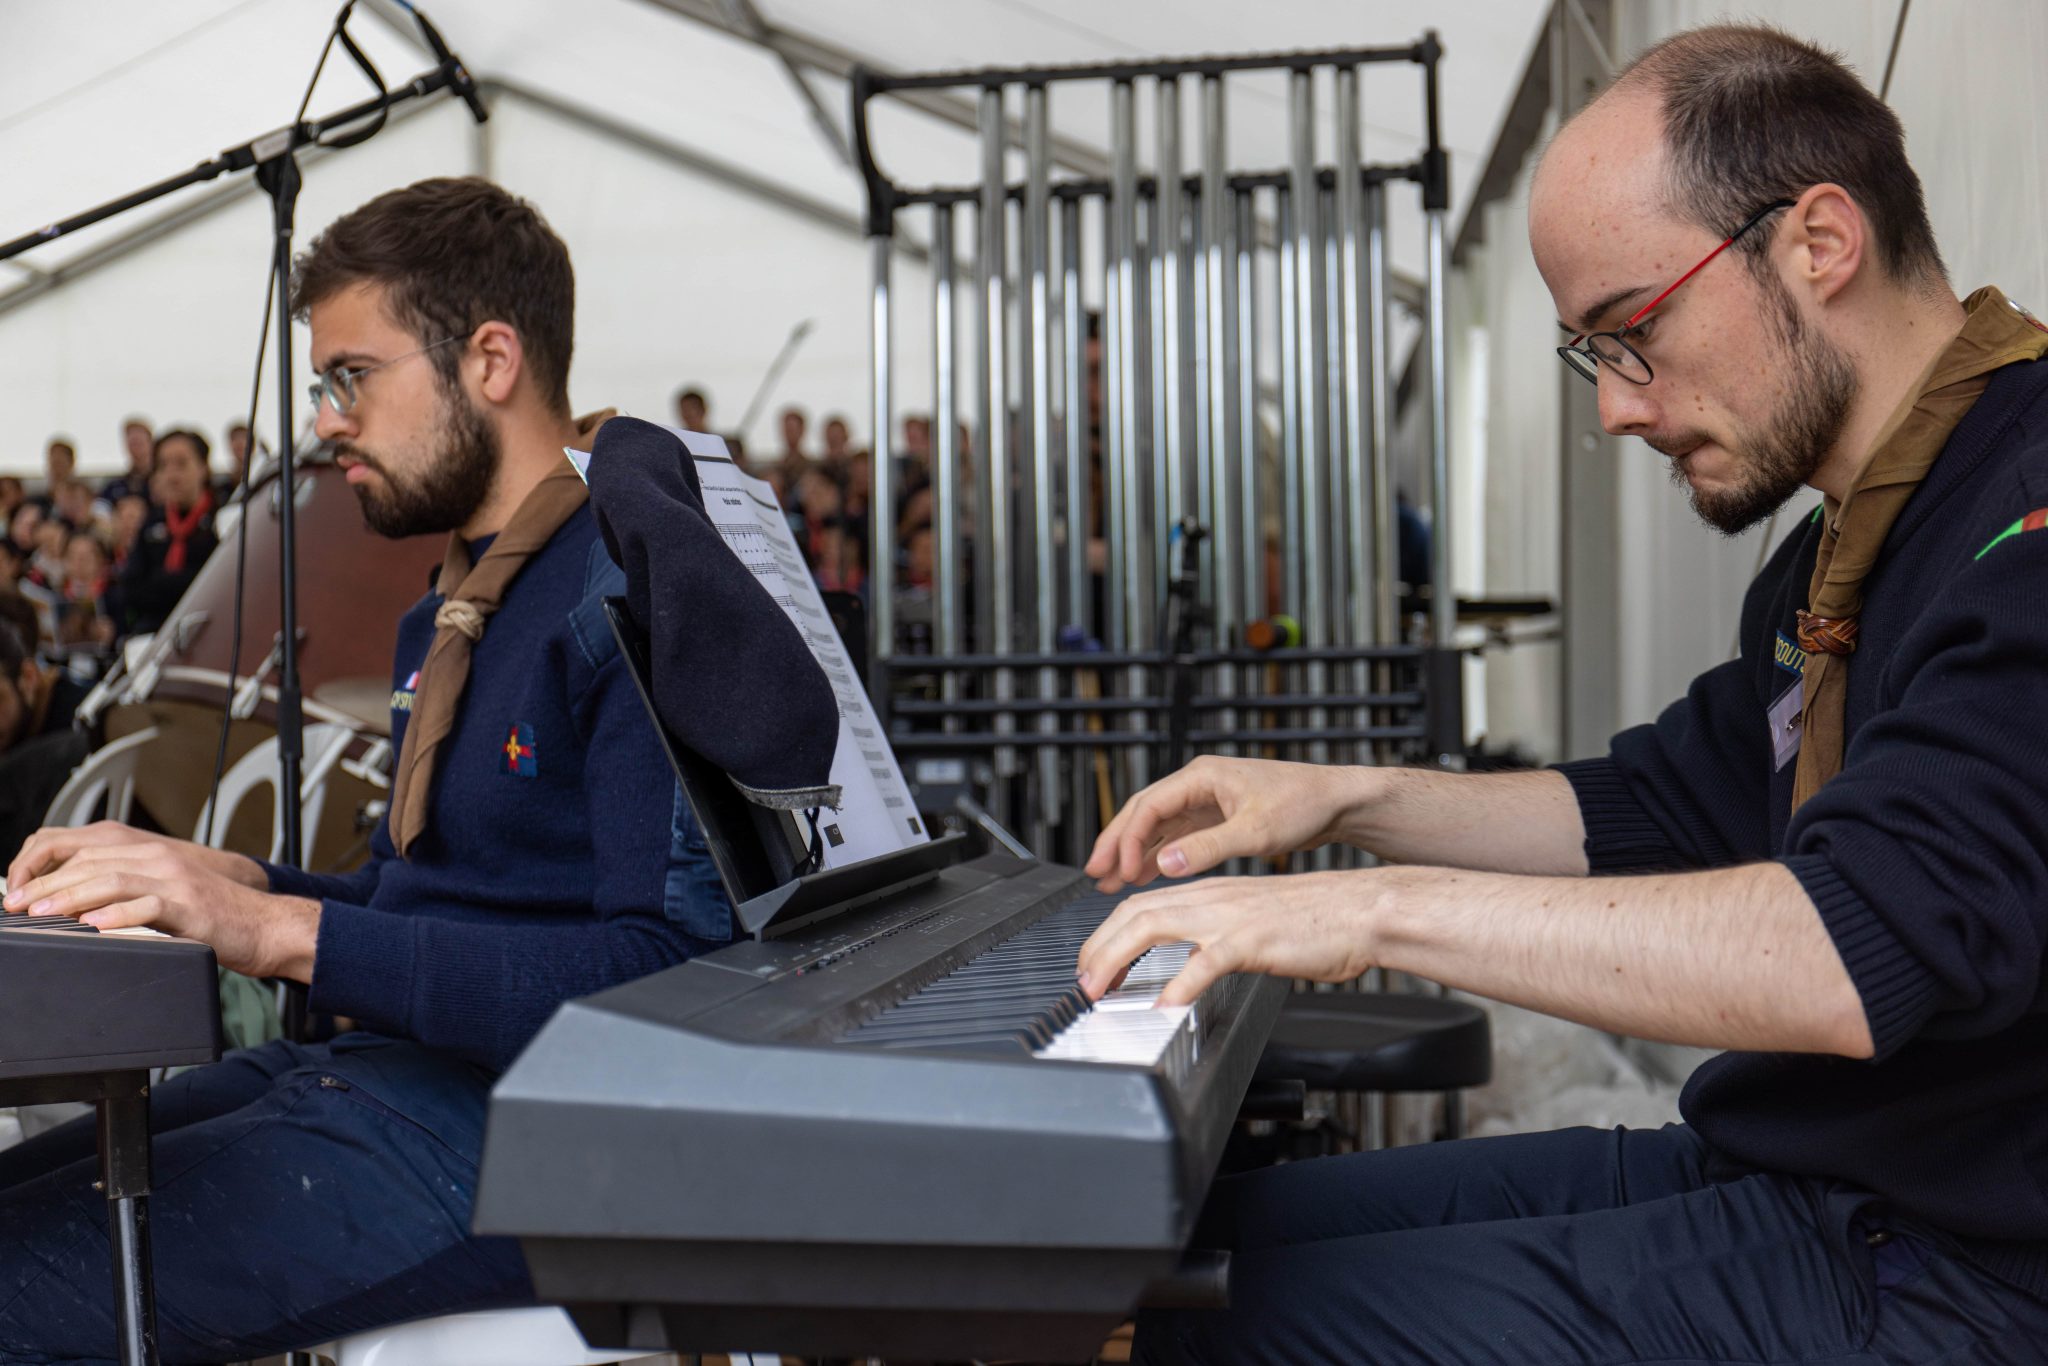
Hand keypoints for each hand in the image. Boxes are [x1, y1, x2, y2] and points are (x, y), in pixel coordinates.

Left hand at [5, 828, 316, 980]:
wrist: (265, 925)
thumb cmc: (214, 915)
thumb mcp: (163, 893)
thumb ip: (125, 889)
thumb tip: (74, 904)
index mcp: (147, 852)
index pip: (81, 848)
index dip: (42, 866)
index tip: (17, 889)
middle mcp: (158, 858)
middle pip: (89, 862)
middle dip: (45, 884)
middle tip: (17, 906)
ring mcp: (175, 880)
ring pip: (110, 878)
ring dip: (70, 896)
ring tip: (41, 913)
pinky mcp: (190, 905)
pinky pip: (147, 906)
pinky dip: (117, 915)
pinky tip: (94, 926)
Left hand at [1075, 870, 1381, 1005]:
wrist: (1362, 909)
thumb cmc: (1318, 920)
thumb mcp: (1255, 920)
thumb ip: (1221, 935)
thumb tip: (1194, 962)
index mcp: (1211, 894)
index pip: (1142, 904)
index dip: (1107, 933)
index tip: (1093, 962)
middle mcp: (1212, 899)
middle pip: (1134, 913)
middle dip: (1097, 947)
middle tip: (1082, 982)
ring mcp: (1229, 918)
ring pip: (1154, 926)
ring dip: (1117, 959)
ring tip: (1100, 990)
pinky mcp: (1252, 941)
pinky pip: (1204, 962)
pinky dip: (1178, 984)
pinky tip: (1164, 1006)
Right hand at [1085, 755, 1378, 891]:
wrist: (1337, 801)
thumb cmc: (1304, 804)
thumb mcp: (1255, 831)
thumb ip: (1208, 848)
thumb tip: (1167, 864)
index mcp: (1202, 776)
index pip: (1148, 807)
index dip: (1128, 840)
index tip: (1119, 871)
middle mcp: (1199, 784)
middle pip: (1143, 813)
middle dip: (1117, 843)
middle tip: (1094, 872)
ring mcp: (1207, 799)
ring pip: (1157, 825)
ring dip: (1135, 851)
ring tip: (1110, 880)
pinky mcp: (1218, 815)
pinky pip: (1176, 834)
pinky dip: (1159, 854)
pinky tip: (1147, 875)